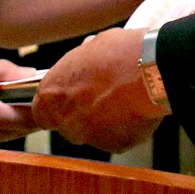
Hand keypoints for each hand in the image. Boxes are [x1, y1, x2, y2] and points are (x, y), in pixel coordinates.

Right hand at [0, 60, 38, 146]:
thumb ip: (3, 72)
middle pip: (22, 130)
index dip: (43, 105)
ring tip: (2, 93)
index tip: (47, 89)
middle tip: (27, 87)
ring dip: (11, 118)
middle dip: (29, 111)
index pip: (32, 119)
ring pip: (6, 135)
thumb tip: (31, 74)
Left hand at [32, 28, 167, 152]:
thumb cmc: (121, 54)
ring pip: (92, 133)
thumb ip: (79, 65)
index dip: (56, 104)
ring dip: (103, 121)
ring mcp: (90, 136)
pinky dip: (124, 128)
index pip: (41, 110)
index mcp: (53, 94)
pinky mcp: (115, 145)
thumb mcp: (90, 48)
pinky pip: (116, 138)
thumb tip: (85, 63)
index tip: (68, 97)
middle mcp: (67, 120)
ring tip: (124, 100)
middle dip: (82, 112)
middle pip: (68, 124)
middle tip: (102, 95)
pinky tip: (136, 109)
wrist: (153, 69)